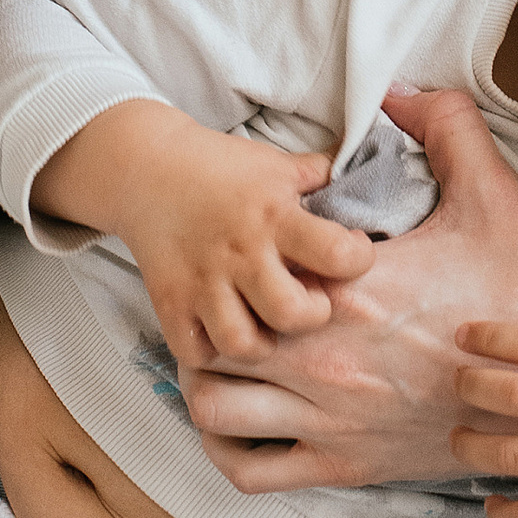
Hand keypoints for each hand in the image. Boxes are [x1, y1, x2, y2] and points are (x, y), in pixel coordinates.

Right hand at [69, 106, 376, 369]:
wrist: (146, 168)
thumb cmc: (222, 168)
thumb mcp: (278, 165)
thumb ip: (323, 178)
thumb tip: (371, 176)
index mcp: (276, 214)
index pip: (338, 254)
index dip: (357, 260)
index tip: (351, 256)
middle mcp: (241, 252)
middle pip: (293, 313)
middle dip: (312, 315)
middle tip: (308, 302)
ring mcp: (202, 281)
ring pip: (243, 344)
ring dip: (262, 342)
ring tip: (266, 323)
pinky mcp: (169, 302)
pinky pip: (195, 352)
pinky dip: (213, 352)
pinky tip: (225, 330)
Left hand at [184, 85, 517, 491]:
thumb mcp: (494, 196)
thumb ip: (448, 129)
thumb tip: (402, 93)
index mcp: (353, 287)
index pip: (252, 265)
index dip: (241, 253)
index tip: (256, 247)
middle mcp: (327, 356)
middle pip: (213, 335)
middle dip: (211, 315)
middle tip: (227, 300)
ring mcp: (331, 416)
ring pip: (212, 408)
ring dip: (206, 383)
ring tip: (225, 359)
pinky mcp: (344, 464)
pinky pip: (250, 470)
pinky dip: (230, 448)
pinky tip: (246, 420)